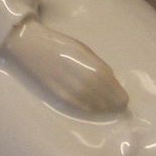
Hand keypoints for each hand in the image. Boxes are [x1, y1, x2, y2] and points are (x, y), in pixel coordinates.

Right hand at [0, 19, 128, 114]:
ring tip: (111, 111)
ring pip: (89, 100)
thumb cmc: (58, 44)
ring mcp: (66, 84)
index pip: (106, 80)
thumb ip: (95, 64)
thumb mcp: (81, 48)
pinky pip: (76, 103)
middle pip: (100, 92)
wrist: (30, 44)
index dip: (117, 92)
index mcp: (85, 60)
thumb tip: (110, 80)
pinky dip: (88, 108)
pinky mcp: (56, 92)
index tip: (125, 100)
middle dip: (112, 102)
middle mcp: (77, 74)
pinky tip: (95, 110)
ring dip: (102, 107)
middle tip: (121, 108)